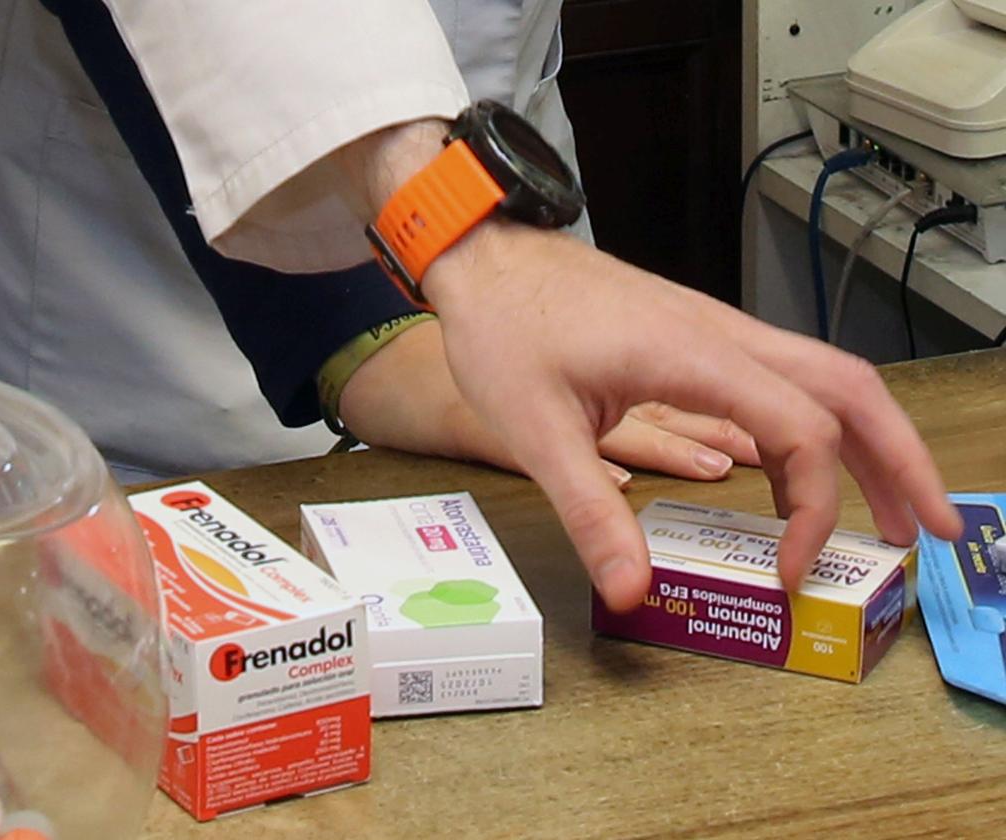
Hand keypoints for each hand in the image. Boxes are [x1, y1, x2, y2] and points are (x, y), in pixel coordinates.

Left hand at [423, 220, 961, 611]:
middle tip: (928, 530)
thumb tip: (633, 591)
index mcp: (693, 356)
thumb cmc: (504, 327)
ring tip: (888, 506)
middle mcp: (722, 335)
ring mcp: (714, 330)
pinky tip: (806, 463)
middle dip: (900, 461)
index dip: (813, 509)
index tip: (787, 568)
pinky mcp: (696, 336)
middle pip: (850, 390)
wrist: (486, 254)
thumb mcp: (535, 429)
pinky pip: (783, 375)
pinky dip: (818, 421)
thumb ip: (590, 513)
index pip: (801, 431)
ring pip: (825, 377)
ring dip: (869, 439)